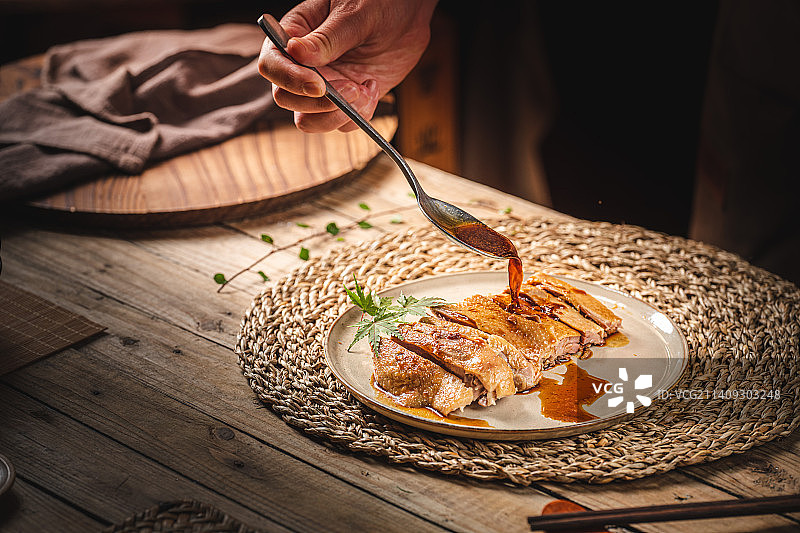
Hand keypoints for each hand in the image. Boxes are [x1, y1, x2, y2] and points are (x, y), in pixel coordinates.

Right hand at [258, 0, 436, 131]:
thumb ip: (326, 38)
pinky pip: (341, 123)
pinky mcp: (346, 100)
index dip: (290, 79)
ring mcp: (324, 85)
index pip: (272, 64)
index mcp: (295, 35)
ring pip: (309, 120)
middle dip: (319, 102)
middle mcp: (304, 65)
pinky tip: (373, 88)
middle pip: (286, 98)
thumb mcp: (354, 14)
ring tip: (364, 90)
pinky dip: (358, 116)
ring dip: (337, 115)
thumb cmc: (380, 3)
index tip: (318, 85)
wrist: (410, 16)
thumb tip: (295, 52)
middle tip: (353, 88)